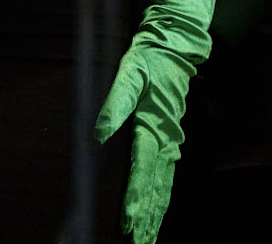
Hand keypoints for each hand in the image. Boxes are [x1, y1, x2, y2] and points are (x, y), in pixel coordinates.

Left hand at [95, 41, 184, 242]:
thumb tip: (97, 133)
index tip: (127, 223)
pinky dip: (162, 199)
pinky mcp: (171, 140)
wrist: (174, 46)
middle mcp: (166, 138)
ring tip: (147, 239)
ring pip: (163, 186)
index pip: (141, 169)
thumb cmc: (147, 59)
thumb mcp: (128, 73)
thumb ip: (115, 104)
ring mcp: (171, 141)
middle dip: (145, 218)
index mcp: (152, 125)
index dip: (134, 198)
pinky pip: (167, 176)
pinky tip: (157, 214)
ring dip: (155, 214)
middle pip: (155, 186)